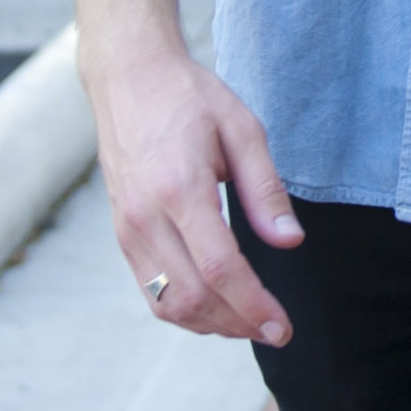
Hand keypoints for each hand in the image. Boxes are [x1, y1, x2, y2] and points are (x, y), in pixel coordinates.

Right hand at [88, 40, 303, 345]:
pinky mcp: (121, 233)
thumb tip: (290, 241)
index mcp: (179, 187)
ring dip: (212, 324)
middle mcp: (145, 215)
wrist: (128, 77)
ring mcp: (126, 228)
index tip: (283, 328)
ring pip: (168, 303)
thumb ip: (265, 189)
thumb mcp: (242, 129)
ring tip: (250, 324)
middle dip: (239, 324)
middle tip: (276, 332)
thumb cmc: (189, 97)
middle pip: (193, 296)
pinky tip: (216, 307)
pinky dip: (184, 310)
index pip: (219, 267)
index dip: (254, 305)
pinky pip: (151, 290)